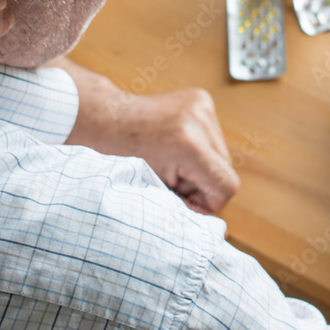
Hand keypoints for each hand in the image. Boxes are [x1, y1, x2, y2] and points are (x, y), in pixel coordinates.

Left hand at [53, 58, 239, 213]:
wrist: (102, 119)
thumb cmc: (117, 157)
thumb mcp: (151, 191)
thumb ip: (185, 209)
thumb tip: (217, 229)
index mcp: (189, 144)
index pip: (227, 185)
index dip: (208, 202)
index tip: (182, 200)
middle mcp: (200, 120)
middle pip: (226, 169)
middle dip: (202, 183)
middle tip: (170, 182)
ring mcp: (202, 106)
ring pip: (221, 154)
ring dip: (201, 165)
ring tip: (169, 162)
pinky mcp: (201, 100)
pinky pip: (213, 137)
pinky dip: (198, 148)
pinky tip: (174, 146)